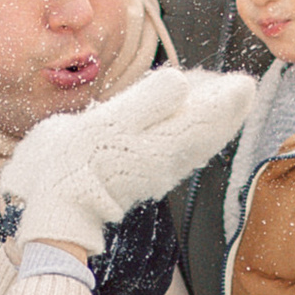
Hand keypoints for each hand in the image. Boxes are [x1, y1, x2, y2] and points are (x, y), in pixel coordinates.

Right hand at [0, 68, 254, 258]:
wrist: (50, 212)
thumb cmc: (72, 167)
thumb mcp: (105, 126)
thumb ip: (146, 103)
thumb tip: (181, 82)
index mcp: (161, 144)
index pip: (205, 119)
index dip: (225, 101)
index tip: (244, 83)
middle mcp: (165, 161)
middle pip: (205, 132)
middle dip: (225, 110)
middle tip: (242, 86)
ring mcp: (152, 172)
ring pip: (192, 143)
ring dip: (208, 121)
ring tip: (221, 100)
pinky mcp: (137, 178)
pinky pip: (175, 151)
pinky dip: (187, 135)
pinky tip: (186, 125)